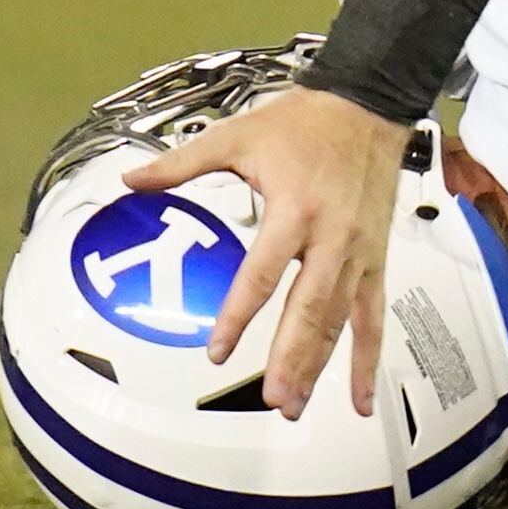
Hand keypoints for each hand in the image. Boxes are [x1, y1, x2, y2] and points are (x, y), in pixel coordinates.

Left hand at [125, 85, 409, 418]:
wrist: (367, 103)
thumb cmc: (305, 121)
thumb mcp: (238, 135)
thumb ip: (182, 163)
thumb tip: (131, 178)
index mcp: (295, 209)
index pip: (263, 273)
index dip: (240, 314)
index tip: (218, 350)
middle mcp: (332, 236)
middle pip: (309, 308)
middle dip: (290, 358)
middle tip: (272, 398)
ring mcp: (358, 252)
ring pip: (339, 320)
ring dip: (319, 366)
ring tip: (295, 404)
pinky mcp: (376, 259)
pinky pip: (373, 316)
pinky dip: (367, 358)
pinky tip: (359, 395)